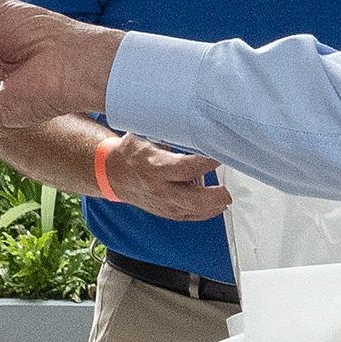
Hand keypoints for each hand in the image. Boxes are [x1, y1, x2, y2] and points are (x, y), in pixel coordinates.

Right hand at [100, 134, 229, 220]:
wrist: (112, 175)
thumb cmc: (131, 153)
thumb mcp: (147, 135)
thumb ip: (171, 134)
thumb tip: (197, 124)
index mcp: (155, 167)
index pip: (187, 167)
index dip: (208, 162)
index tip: (223, 152)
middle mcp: (160, 189)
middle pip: (195, 200)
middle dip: (217, 195)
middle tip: (229, 187)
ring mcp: (164, 205)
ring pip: (196, 211)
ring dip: (215, 204)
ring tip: (225, 192)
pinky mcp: (167, 213)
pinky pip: (192, 216)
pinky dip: (207, 211)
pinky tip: (216, 203)